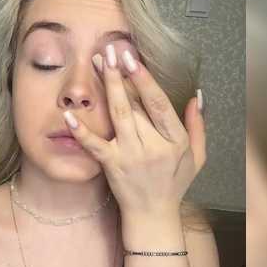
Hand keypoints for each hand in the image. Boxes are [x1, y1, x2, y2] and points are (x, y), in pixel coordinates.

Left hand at [63, 43, 205, 220]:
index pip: (159, 104)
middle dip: (121, 75)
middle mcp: (154, 146)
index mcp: (176, 141)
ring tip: (97, 63)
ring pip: (118, 116)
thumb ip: (197, 126)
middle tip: (111, 50)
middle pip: (136, 104)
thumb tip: (196, 97)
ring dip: (106, 87)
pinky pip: (94, 146)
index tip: (133, 58)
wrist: (153, 216)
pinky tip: (69, 114)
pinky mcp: (111, 166)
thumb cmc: (174, 184)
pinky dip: (81, 131)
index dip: (145, 80)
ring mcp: (131, 156)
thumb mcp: (197, 157)